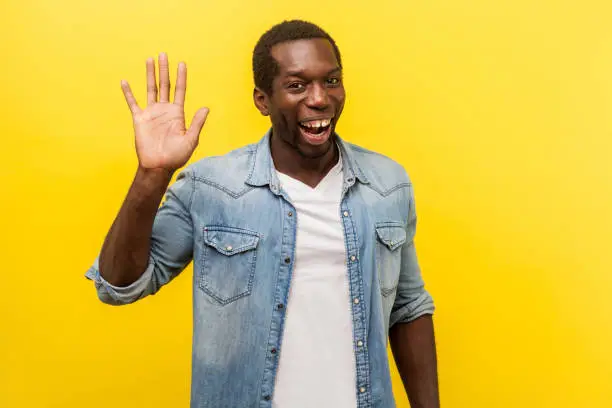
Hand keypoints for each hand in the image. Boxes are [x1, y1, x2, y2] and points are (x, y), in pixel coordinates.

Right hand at [121, 53, 208, 171]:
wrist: (158, 166)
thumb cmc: (176, 156)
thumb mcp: (191, 139)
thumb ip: (197, 123)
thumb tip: (206, 107)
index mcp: (177, 114)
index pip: (180, 91)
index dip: (181, 77)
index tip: (182, 64)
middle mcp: (164, 110)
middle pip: (165, 85)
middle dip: (165, 70)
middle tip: (164, 54)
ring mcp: (151, 113)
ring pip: (150, 89)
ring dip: (150, 74)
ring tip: (150, 60)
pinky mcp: (139, 119)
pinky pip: (133, 103)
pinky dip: (128, 93)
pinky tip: (125, 81)